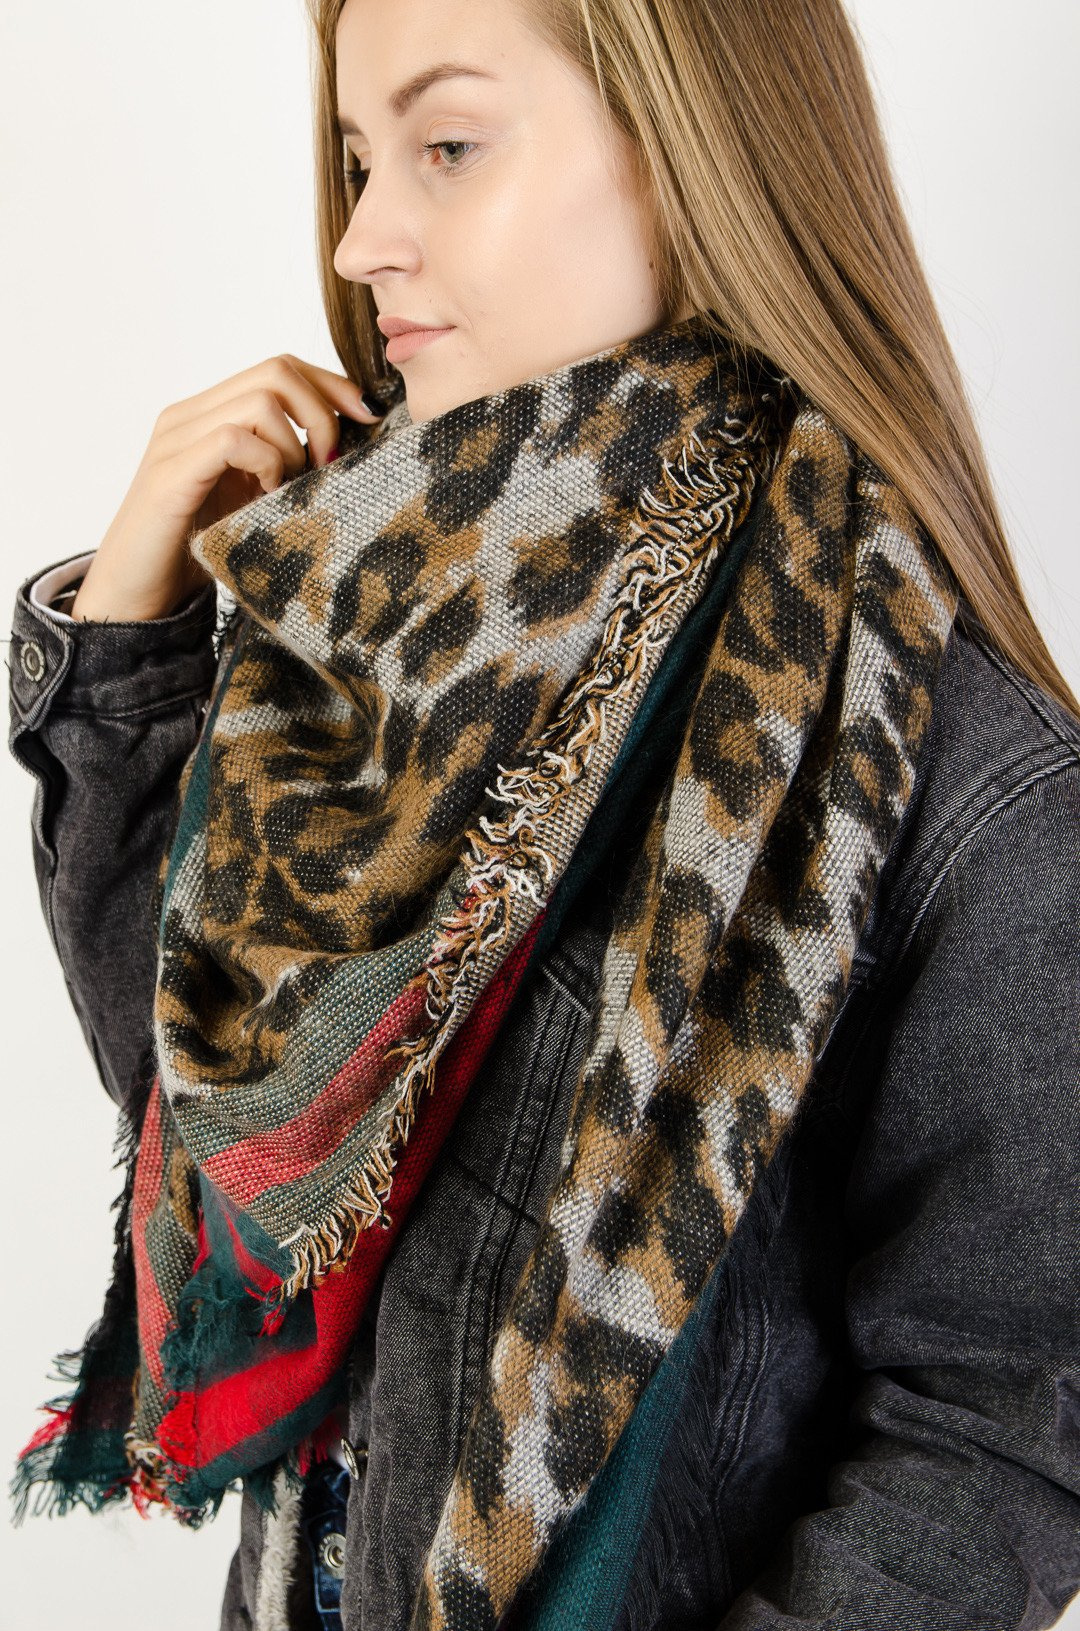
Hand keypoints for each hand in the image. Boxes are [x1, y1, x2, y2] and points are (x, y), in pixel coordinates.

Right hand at [70, 354, 383, 621]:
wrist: (140, 592)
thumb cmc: (201, 547)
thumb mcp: (254, 495)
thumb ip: (285, 464)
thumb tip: (345, 448)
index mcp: (211, 413)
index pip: (280, 367)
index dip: (331, 385)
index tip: (366, 418)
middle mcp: (190, 415)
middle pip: (276, 371)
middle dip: (322, 412)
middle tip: (330, 462)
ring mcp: (177, 440)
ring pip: (260, 401)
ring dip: (295, 445)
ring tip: (291, 486)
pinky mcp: (172, 473)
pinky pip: (234, 439)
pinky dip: (266, 463)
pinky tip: (268, 496)